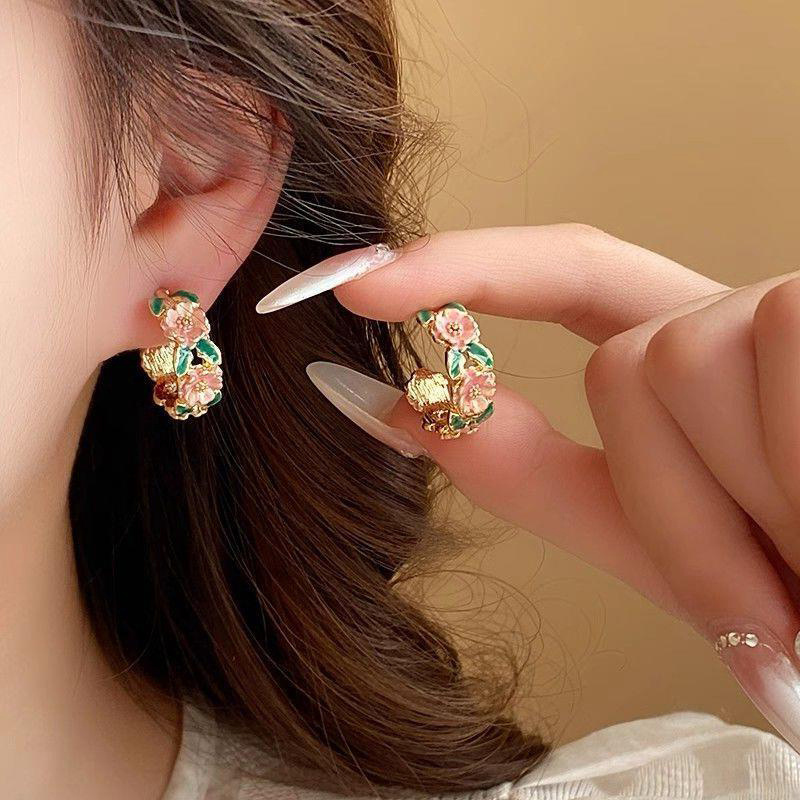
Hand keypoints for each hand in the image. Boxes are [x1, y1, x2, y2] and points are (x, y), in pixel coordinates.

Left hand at [258, 224, 799, 750]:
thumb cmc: (796, 602)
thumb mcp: (663, 544)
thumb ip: (536, 472)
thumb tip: (400, 411)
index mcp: (706, 364)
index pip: (573, 273)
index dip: (468, 265)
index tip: (359, 284)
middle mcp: (758, 316)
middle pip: (630, 360)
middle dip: (675, 506)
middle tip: (772, 595)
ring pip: (679, 367)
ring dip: (739, 518)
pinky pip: (766, 372)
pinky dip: (788, 493)